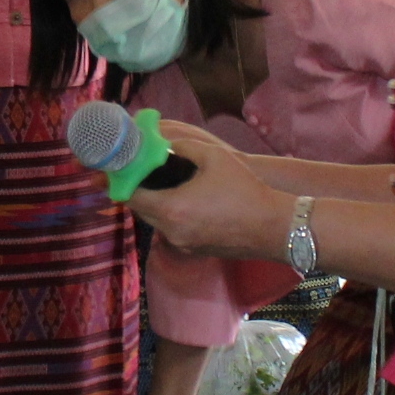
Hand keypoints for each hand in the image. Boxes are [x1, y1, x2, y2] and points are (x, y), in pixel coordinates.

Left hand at [123, 122, 291, 258]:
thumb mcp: (214, 156)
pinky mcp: (194, 251)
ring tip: (161, 184)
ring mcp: (182, 244)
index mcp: (171, 208)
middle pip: (140, 211)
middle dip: (137, 191)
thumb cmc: (245, 189)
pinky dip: (170, 216)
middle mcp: (171, 231)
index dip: (122, 181)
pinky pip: (172, 231)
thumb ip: (183, 146)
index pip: (131, 196)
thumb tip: (165, 144)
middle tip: (140, 172)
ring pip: (156, 222)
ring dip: (154, 204)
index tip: (121, 168)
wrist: (273, 226)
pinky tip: (184, 201)